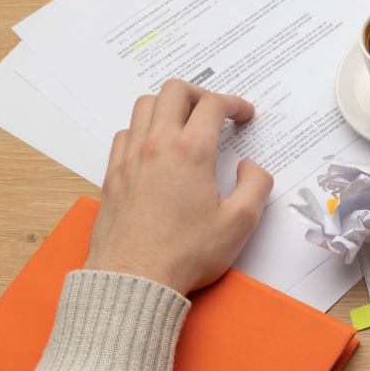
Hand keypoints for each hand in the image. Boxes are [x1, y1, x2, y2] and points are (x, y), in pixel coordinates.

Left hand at [84, 79, 273, 292]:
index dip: (234, 104)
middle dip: (200, 94)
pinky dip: (143, 129)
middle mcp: (156, 146)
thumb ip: (256, 185)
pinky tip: (155, 149)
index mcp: (190, 152)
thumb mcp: (240, 223)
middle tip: (215, 111)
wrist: (135, 278)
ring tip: (185, 124)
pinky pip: (125, 134)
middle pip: (174, 91)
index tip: (244, 115)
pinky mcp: (113, 175)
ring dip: (168, 107)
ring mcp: (130, 158)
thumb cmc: (185, 254)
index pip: (213, 105)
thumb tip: (251, 167)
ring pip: (144, 106)